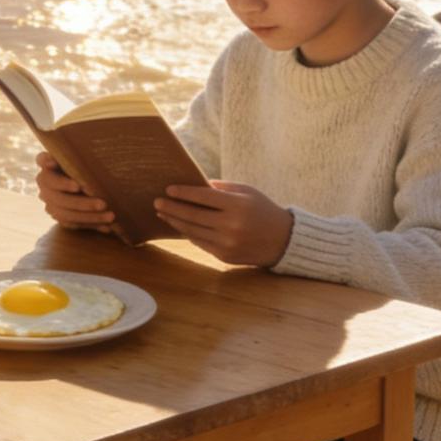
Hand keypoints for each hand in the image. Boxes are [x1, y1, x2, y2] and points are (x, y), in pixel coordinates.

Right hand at [35, 151, 118, 233]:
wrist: (89, 177)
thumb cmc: (86, 160)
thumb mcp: (83, 155)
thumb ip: (76, 155)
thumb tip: (65, 161)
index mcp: (46, 163)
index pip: (44, 166)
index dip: (59, 177)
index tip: (77, 186)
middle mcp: (43, 182)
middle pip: (58, 197)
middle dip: (82, 203)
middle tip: (103, 204)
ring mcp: (48, 200)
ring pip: (65, 214)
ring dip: (89, 217)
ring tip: (110, 216)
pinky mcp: (57, 214)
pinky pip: (72, 223)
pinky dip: (90, 224)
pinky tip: (107, 226)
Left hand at [153, 181, 292, 267]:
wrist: (283, 240)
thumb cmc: (262, 210)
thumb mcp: (246, 192)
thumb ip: (220, 188)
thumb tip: (194, 183)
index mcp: (237, 206)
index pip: (203, 198)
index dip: (184, 193)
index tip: (168, 189)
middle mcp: (231, 226)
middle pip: (193, 216)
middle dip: (172, 208)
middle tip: (157, 202)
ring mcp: (227, 243)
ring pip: (193, 231)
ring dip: (175, 222)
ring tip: (163, 213)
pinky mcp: (224, 256)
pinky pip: (200, 243)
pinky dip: (188, 233)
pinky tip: (178, 225)